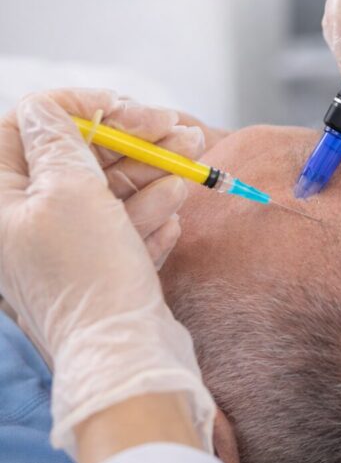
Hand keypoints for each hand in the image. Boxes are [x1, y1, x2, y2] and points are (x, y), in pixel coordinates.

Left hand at [0, 90, 213, 456]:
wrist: (124, 356)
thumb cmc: (88, 273)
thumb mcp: (69, 191)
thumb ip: (59, 139)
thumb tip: (48, 107)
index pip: (26, 126)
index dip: (78, 107)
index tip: (126, 106)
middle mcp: (23, 226)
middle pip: (78, 157)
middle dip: (134, 140)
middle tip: (181, 129)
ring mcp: (63, 251)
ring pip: (109, 191)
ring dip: (155, 172)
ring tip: (195, 160)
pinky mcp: (99, 271)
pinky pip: (125, 229)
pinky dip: (152, 217)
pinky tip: (174, 216)